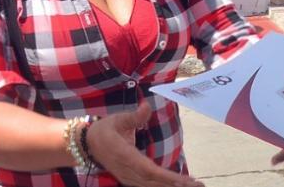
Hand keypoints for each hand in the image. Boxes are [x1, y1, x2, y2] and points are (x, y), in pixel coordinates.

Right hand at [85, 103, 203, 186]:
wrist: (86, 144)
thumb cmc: (105, 129)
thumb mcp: (118, 119)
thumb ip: (134, 116)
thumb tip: (146, 105)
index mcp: (124, 155)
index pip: (148, 170)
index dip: (167, 177)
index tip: (184, 181)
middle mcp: (126, 169)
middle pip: (153, 181)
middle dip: (175, 185)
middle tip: (198, 186)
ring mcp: (126, 176)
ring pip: (150, 185)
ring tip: (193, 186)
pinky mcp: (128, 178)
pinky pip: (146, 185)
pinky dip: (162, 186)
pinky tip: (177, 186)